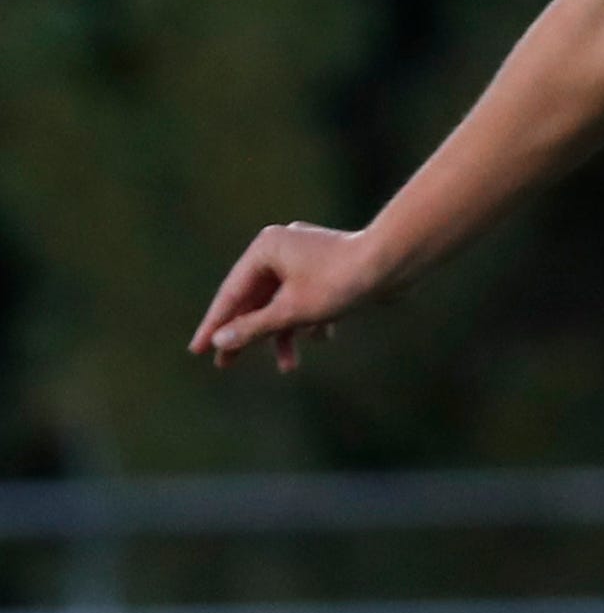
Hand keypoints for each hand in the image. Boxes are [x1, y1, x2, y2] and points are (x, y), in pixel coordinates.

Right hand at [190, 222, 388, 371]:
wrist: (396, 262)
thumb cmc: (342, 282)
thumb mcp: (292, 311)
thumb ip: (254, 327)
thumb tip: (221, 340)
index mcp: (265, 248)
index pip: (231, 293)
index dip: (214, 325)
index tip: (198, 350)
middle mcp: (282, 245)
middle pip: (255, 298)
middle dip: (247, 333)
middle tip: (225, 364)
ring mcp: (307, 255)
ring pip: (284, 300)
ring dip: (286, 333)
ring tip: (288, 367)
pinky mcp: (330, 267)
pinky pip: (309, 297)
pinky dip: (311, 319)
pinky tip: (321, 338)